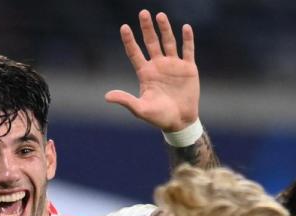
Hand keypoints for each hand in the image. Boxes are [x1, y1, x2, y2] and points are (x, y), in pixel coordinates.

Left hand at [107, 10, 198, 131]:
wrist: (180, 121)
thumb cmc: (158, 117)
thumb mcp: (140, 109)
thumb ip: (125, 100)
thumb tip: (106, 96)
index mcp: (145, 73)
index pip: (135, 53)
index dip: (129, 40)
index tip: (124, 27)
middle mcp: (158, 65)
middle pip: (151, 42)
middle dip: (147, 28)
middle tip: (143, 13)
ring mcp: (173, 65)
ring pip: (168, 42)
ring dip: (165, 29)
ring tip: (160, 15)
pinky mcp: (188, 68)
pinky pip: (188, 50)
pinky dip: (187, 39)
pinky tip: (185, 27)